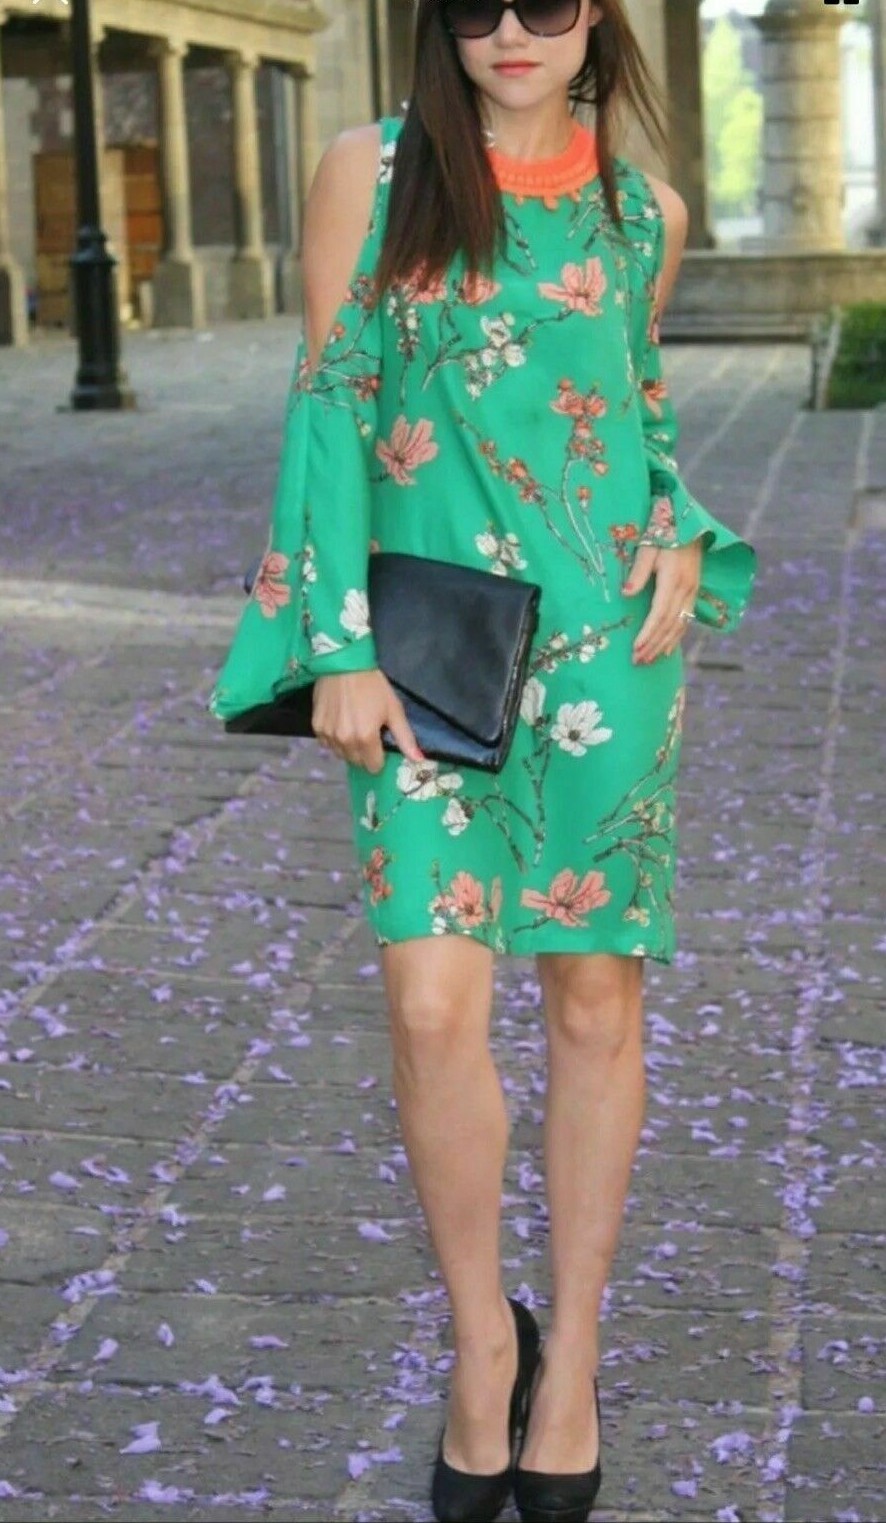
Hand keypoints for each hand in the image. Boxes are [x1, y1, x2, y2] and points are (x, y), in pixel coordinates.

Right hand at [312, 669, 422, 773]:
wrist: (344, 664)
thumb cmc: (373, 686)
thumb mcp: (394, 710)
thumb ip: (405, 738)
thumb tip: (419, 760)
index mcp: (366, 738)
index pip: (373, 766)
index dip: (379, 758)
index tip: (380, 745)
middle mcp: (345, 741)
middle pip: (357, 762)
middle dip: (364, 754)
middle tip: (368, 734)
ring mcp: (328, 735)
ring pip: (341, 755)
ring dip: (349, 748)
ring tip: (354, 728)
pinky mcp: (316, 727)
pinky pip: (327, 744)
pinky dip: (334, 740)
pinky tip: (340, 724)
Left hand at [625, 540, 701, 663]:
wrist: (688, 524)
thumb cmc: (663, 533)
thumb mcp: (647, 548)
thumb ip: (637, 572)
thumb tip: (625, 594)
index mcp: (673, 579)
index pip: (659, 614)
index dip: (648, 634)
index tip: (635, 649)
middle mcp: (686, 589)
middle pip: (669, 625)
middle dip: (653, 645)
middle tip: (637, 662)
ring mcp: (692, 591)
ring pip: (679, 625)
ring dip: (663, 645)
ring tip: (648, 661)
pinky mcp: (694, 592)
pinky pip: (686, 620)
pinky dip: (676, 637)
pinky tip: (666, 649)